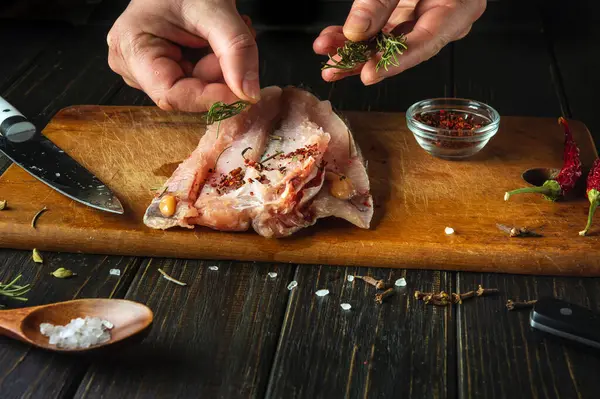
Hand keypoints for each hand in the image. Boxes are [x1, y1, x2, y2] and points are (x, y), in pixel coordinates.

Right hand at [107, 0, 259, 111]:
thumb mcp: (215, 9)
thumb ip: (235, 50)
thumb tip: (248, 93)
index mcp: (131, 48)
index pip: (172, 95)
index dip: (210, 98)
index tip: (244, 93)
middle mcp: (133, 65)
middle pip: (188, 93)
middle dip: (220, 72)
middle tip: (238, 37)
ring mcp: (148, 69)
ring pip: (199, 88)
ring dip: (222, 66)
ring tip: (226, 31)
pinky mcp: (165, 68)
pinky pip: (199, 80)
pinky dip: (217, 63)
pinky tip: (218, 39)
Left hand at [314, 0, 485, 84]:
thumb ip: (380, 1)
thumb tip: (355, 31)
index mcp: (459, 8)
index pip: (425, 43)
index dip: (394, 62)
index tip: (368, 73)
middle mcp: (443, 19)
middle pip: (401, 49)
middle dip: (362, 59)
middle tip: (335, 69)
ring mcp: (423, 17)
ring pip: (386, 42)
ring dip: (353, 50)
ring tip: (326, 55)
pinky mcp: (406, 13)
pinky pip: (381, 29)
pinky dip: (356, 35)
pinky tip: (333, 40)